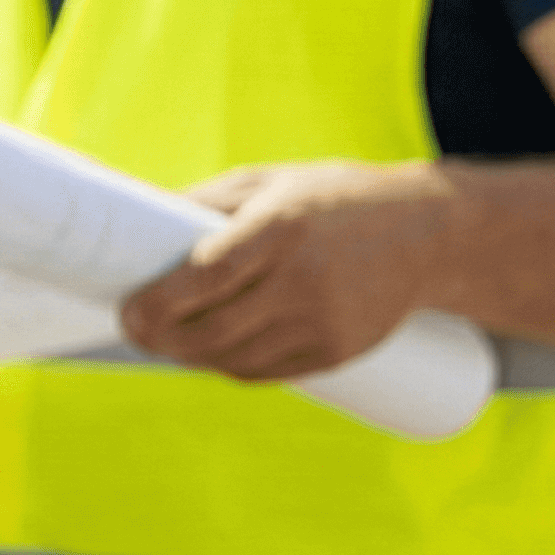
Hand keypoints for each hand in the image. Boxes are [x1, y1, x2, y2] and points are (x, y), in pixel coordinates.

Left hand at [118, 162, 458, 381]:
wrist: (426, 232)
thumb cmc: (331, 199)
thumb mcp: (269, 182)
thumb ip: (203, 203)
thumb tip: (133, 223)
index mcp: (281, 228)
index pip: (206, 276)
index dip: (158, 303)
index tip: (128, 311)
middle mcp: (304, 279)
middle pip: (212, 330)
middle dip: (161, 338)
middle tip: (136, 329)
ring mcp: (323, 321)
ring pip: (232, 360)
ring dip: (189, 355)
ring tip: (168, 338)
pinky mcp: (337, 352)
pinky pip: (263, 373)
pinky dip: (229, 365)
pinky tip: (213, 350)